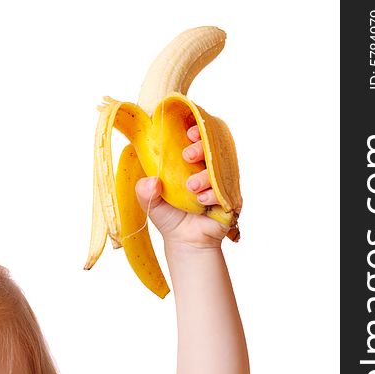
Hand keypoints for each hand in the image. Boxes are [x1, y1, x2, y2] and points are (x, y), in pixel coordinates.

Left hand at [135, 125, 232, 249]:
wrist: (184, 241)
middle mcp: (209, 170)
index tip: (189, 132)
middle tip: (187, 155)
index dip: (197, 132)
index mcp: (192, 164)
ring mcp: (221, 183)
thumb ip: (143, 191)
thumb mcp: (150, 202)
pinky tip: (202, 201)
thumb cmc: (170, 216)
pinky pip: (226, 190)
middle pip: (213, 148)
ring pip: (220, 169)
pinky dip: (213, 193)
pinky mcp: (231, 199)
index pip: (199, 140)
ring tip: (191, 187)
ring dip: (205, 175)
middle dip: (201, 147)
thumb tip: (151, 181)